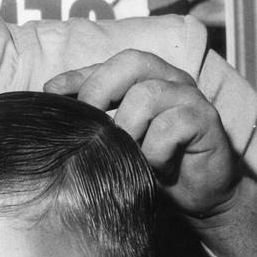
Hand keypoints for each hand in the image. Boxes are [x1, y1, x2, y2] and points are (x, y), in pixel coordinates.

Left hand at [44, 49, 237, 218]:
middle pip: (131, 63)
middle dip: (99, 92)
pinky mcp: (206, 120)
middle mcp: (169, 79)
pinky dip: (154, 150)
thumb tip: (52, 108)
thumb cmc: (152, 163)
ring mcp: (190, 96)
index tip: (51, 94)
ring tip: (127, 154)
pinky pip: (170, 125)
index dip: (77, 77)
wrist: (197, 194)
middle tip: (89, 127)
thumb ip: (93, 122)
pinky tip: (154, 166)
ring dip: (128, 130)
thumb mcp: (116, 141)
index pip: (106, 65)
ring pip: (147, 95)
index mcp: (145, 78)